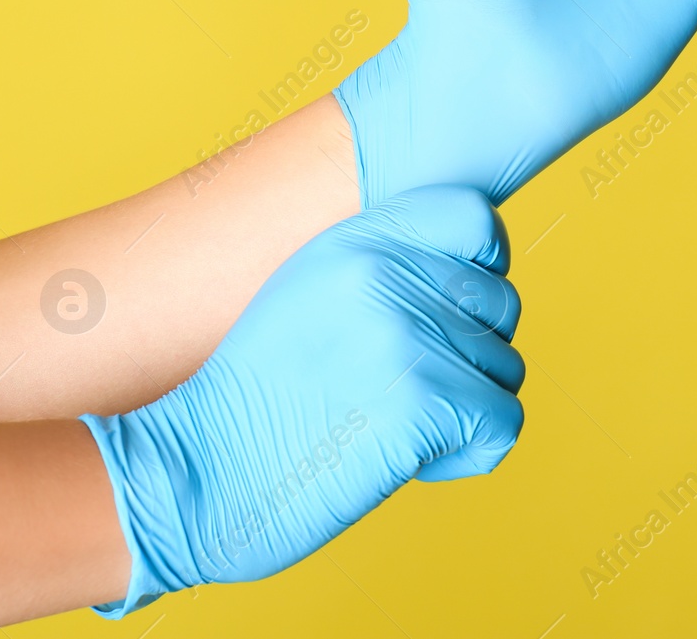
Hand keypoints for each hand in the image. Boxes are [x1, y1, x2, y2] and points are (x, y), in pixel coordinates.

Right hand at [80, 185, 522, 616]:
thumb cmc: (253, 402)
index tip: (452, 315)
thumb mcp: (308, 295)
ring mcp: (408, 333)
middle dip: (471, 356)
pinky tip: (407, 462)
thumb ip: (385, 271)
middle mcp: (387, 272)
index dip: (484, 269)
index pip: (478, 218)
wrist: (191, 478)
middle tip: (403, 393)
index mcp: (359, 238)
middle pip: (502, 305)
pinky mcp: (426, 399)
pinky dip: (467, 456)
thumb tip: (475, 278)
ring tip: (386, 426)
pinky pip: (503, 423)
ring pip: (505, 370)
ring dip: (463, 411)